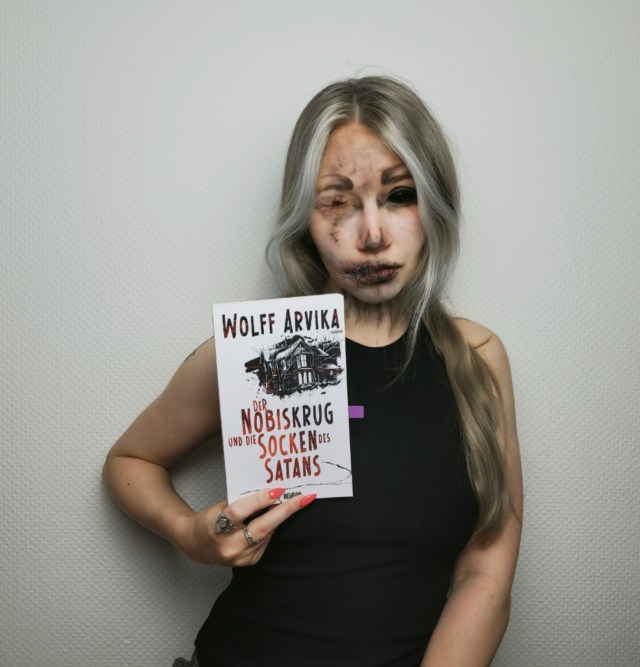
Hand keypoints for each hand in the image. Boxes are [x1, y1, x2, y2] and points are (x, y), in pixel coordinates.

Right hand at [178, 488, 315, 565]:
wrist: (196, 544)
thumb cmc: (209, 519)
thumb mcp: (220, 506)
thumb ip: (243, 500)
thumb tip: (270, 490)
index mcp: (216, 528)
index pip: (240, 511)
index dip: (260, 500)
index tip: (279, 489)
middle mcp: (229, 547)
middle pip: (262, 528)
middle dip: (285, 511)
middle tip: (304, 498)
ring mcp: (240, 558)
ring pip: (267, 534)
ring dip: (280, 517)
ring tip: (293, 501)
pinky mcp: (249, 562)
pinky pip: (266, 541)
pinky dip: (271, 528)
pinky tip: (273, 518)